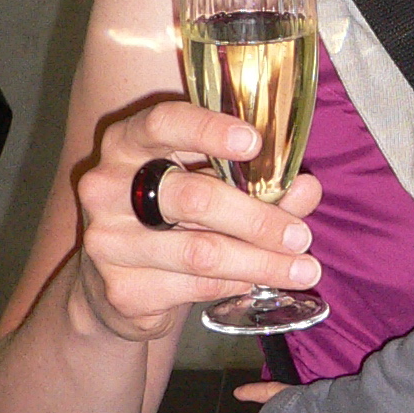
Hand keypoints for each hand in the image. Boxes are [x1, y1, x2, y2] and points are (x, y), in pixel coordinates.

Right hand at [70, 97, 321, 345]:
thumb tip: (306, 188)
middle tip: (300, 235)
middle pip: (192, 197)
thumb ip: (256, 185)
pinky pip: (196, 286)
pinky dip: (238, 284)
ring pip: (201, 252)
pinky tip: (261, 282)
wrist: (112, 286)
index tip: (255, 143)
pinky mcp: (122, 289)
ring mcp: (108, 241)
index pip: (163, 123)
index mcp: (126, 144)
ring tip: (304, 270)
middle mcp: (106, 188)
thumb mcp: (207, 188)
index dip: (210, 130)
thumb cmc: (169, 220)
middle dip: (257, 219)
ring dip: (261, 262)